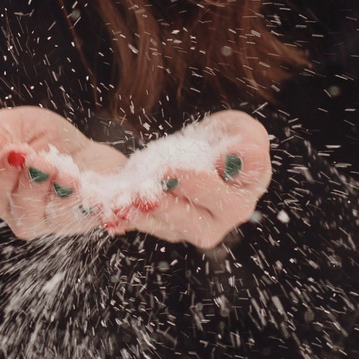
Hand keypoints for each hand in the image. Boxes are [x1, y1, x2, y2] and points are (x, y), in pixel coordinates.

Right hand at [0, 106, 127, 240]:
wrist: (83, 148)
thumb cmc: (43, 137)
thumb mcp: (16, 123)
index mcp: (0, 191)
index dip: (2, 173)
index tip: (17, 150)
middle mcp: (24, 213)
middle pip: (22, 214)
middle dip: (32, 186)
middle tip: (42, 160)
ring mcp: (55, 220)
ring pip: (54, 219)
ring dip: (61, 195)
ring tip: (68, 174)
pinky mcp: (85, 219)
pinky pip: (87, 217)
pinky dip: (91, 205)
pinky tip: (91, 192)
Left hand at [111, 111, 271, 251]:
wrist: (209, 150)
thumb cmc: (231, 139)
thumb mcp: (243, 131)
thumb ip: (248, 141)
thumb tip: (242, 151)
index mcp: (240, 200)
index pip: (223, 198)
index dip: (197, 185)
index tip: (172, 169)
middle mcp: (217, 222)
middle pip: (193, 223)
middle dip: (165, 207)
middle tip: (144, 191)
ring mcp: (188, 226)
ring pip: (164, 225)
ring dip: (139, 215)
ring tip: (120, 203)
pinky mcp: (163, 223)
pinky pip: (143, 224)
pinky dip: (124, 219)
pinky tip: (109, 213)